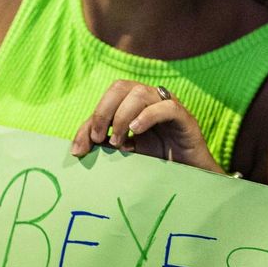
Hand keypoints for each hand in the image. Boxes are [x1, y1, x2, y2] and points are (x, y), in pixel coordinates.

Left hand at [70, 79, 224, 174]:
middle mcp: (152, 99)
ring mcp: (169, 106)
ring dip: (123, 117)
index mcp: (136, 103)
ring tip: (119, 142)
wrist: (190, 180)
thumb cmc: (157, 163)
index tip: (82, 148)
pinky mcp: (186, 119)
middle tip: (100, 139)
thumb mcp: (124, 152)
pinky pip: (167, 107)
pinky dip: (148, 116)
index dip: (92, 118)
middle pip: (122, 86)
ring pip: (141, 93)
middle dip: (104, 112)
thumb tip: (78, 148)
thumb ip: (104, 144)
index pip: (108, 97)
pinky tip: (136, 132)